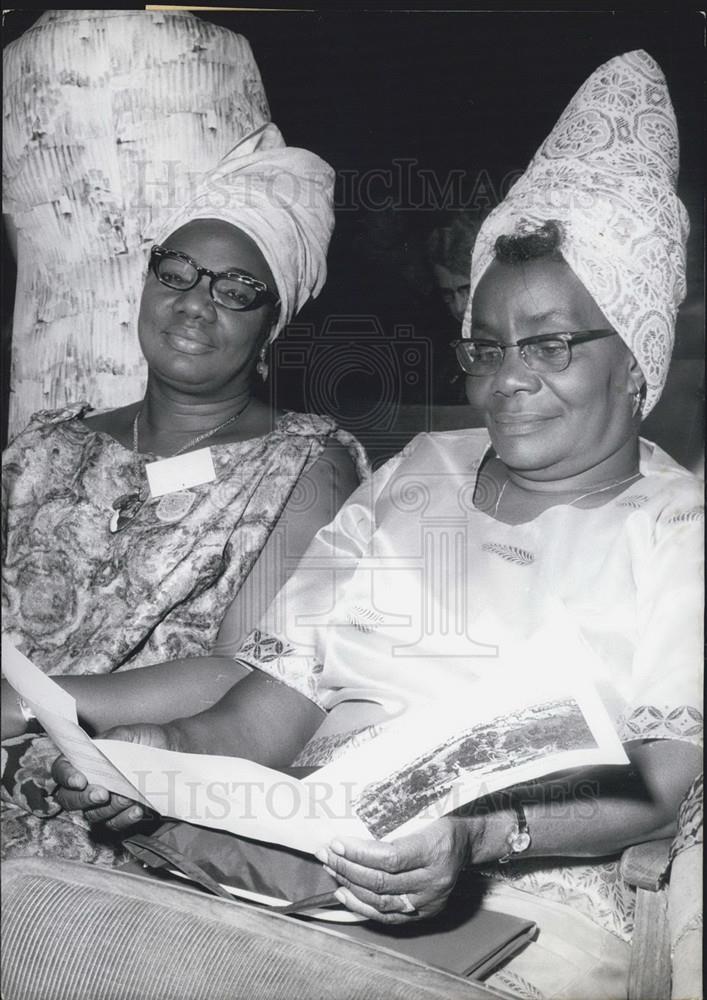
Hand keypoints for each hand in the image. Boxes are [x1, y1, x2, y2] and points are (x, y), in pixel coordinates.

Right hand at [52, 723, 170, 832]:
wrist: (172, 751)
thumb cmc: (146, 740)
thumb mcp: (127, 733)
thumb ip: (109, 740)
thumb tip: (96, 750)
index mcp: (84, 761)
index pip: (61, 770)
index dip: (65, 777)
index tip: (80, 780)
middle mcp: (89, 784)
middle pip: (69, 800)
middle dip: (83, 799)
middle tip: (102, 794)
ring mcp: (103, 803)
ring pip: (93, 815)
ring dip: (110, 808)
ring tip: (129, 797)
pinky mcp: (120, 815)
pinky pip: (115, 825)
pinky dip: (125, 819)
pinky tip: (138, 810)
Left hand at [315, 817, 470, 923]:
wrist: (468, 844)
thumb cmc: (441, 822)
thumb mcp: (424, 811)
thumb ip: (394, 820)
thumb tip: (351, 822)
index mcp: (435, 851)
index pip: (390, 858)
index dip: (359, 853)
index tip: (337, 842)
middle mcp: (433, 881)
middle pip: (381, 881)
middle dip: (347, 868)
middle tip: (326, 853)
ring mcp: (429, 901)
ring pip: (381, 901)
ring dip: (350, 886)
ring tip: (330, 869)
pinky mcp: (424, 913)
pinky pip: (388, 916)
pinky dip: (362, 906)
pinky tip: (344, 893)